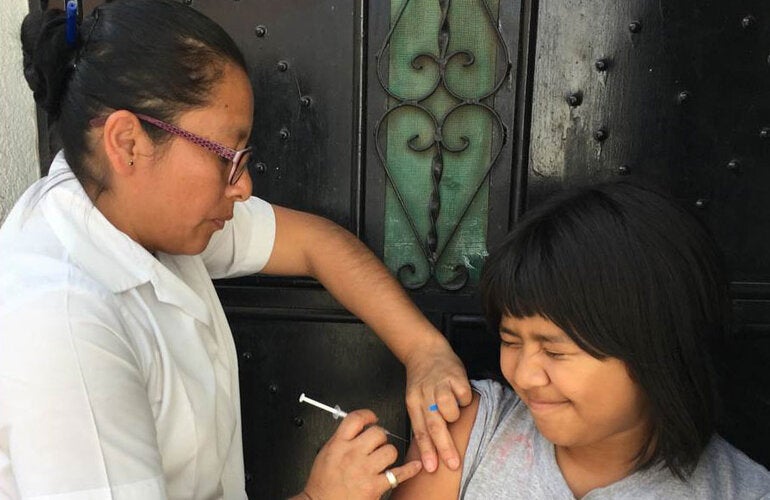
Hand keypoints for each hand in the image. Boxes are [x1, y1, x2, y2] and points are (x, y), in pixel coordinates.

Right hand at [300, 409, 421, 499]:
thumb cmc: (322, 484)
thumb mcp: (325, 454)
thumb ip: (341, 439)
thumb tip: (356, 428)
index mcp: (338, 444)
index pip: (356, 419)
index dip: (368, 415)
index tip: (373, 418)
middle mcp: (352, 455)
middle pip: (378, 433)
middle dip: (381, 437)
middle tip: (377, 444)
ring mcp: (364, 470)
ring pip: (390, 450)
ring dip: (389, 454)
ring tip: (384, 460)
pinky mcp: (374, 486)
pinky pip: (399, 473)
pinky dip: (410, 469)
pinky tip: (415, 466)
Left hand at [403, 336, 471, 472]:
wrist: (425, 351)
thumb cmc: (423, 381)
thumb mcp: (415, 399)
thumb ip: (422, 420)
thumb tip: (429, 450)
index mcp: (413, 403)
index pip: (420, 431)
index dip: (426, 450)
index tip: (432, 468)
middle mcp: (424, 395)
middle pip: (434, 425)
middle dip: (444, 447)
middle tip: (453, 464)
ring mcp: (440, 385)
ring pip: (449, 410)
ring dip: (454, 415)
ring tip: (453, 408)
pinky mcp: (455, 376)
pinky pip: (464, 396)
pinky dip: (464, 398)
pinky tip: (459, 392)